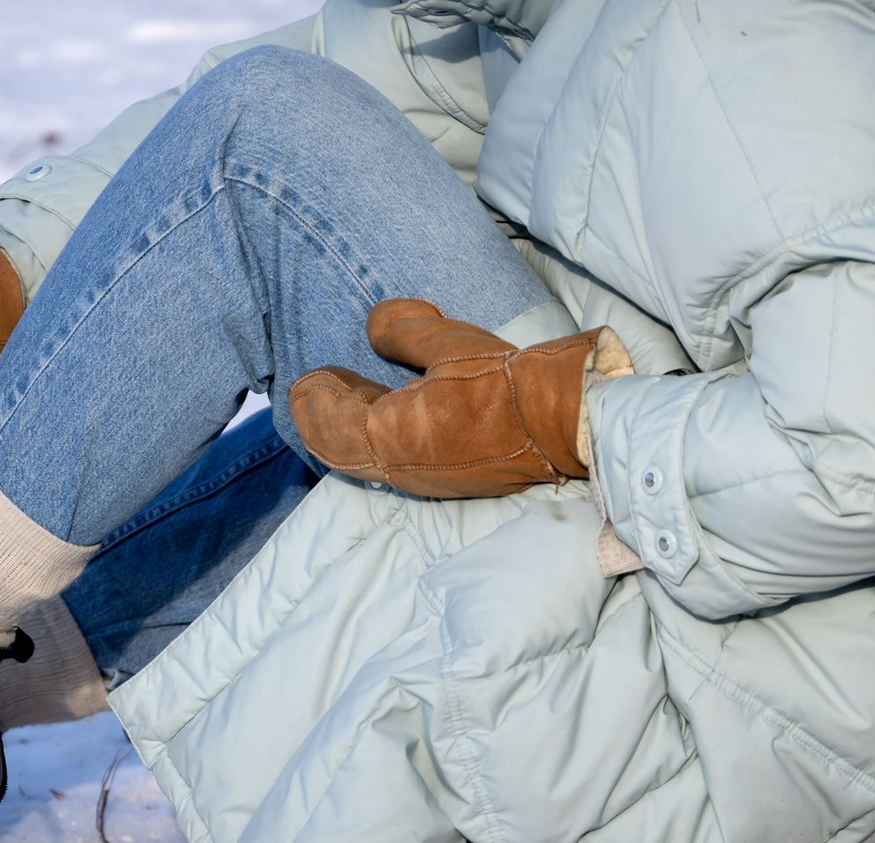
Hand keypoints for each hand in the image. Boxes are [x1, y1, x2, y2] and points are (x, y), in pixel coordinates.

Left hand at [290, 298, 630, 497]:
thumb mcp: (452, 343)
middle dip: (322, 420)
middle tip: (318, 389)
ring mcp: (423, 480)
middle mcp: (400, 468)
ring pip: (365, 461)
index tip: (310, 376)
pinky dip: (376, 441)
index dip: (313, 400)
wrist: (569, 425)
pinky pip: (393, 464)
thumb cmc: (510, 383)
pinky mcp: (445, 481)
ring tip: (352, 397)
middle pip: (339, 451)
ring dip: (349, 432)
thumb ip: (403, 330)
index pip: (329, 424)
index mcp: (392, 435)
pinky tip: (391, 415)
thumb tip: (374, 323)